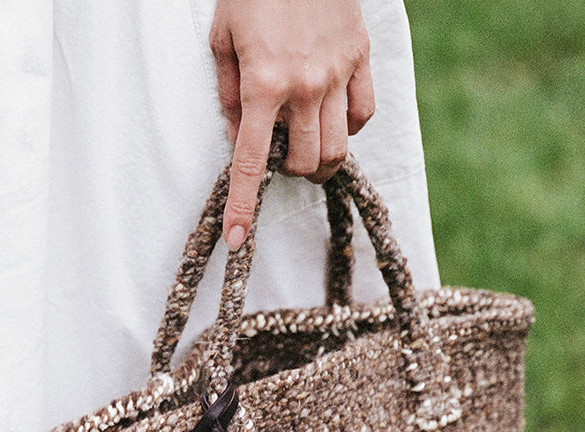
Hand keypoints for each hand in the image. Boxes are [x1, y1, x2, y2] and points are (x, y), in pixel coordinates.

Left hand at [209, 0, 374, 248]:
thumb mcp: (222, 38)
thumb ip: (229, 94)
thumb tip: (240, 136)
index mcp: (263, 84)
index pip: (252, 163)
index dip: (243, 206)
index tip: (237, 239)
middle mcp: (304, 86)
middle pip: (306, 164)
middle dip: (292, 172)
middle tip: (282, 155)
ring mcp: (337, 73)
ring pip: (337, 148)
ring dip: (320, 160)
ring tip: (307, 147)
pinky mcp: (360, 58)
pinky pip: (362, 115)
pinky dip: (347, 128)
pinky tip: (332, 118)